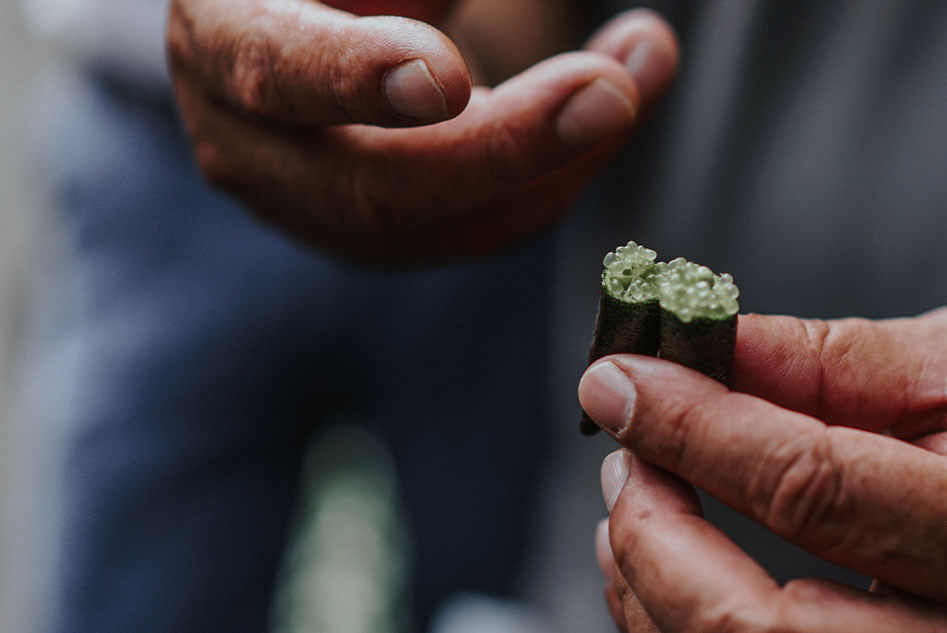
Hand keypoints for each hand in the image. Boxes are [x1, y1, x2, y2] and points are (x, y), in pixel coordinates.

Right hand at [167, 1, 678, 263]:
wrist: (322, 8)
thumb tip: (468, 61)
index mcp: (223, 35)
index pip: (278, 70)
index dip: (360, 78)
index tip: (448, 76)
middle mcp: (249, 141)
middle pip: (376, 187)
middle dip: (508, 146)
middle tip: (609, 91)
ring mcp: (315, 207)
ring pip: (450, 227)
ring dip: (567, 159)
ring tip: (642, 65)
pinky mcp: (384, 237)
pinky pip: (488, 228)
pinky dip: (567, 172)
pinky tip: (621, 103)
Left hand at [580, 307, 946, 631]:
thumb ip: (834, 362)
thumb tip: (700, 348)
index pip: (815, 489)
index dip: (696, 431)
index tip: (618, 379)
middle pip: (758, 627)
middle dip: (656, 539)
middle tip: (620, 455)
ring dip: (656, 589)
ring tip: (635, 498)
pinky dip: (690, 630)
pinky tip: (672, 566)